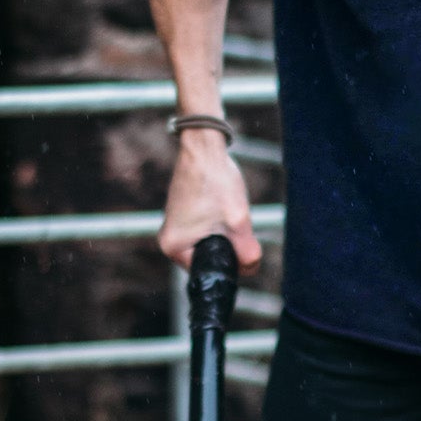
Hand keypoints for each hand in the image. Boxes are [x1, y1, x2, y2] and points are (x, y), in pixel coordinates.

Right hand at [158, 131, 261, 273]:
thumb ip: (248, 252)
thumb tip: (251, 269)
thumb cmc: (217, 181)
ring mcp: (174, 229)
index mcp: (175, 248)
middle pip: (210, 260)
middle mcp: (168, 242)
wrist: (204, 148)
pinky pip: (205, 232)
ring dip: (225, 234)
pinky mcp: (181, 217)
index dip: (232, 263)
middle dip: (229, 247)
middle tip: (234, 221)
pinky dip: (218, 225)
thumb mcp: (238, 221)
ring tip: (226, 210)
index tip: (240, 242)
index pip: (210, 272)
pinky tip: (221, 206)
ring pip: (211, 245)